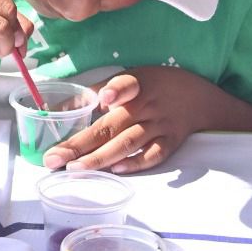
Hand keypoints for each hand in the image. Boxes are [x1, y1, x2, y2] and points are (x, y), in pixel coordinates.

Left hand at [42, 66, 212, 173]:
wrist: (198, 96)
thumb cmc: (151, 86)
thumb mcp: (125, 80)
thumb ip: (90, 94)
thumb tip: (53, 109)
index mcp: (135, 85)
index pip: (126, 85)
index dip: (115, 92)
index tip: (104, 99)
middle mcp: (147, 106)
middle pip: (112, 126)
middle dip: (80, 143)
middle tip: (54, 158)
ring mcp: (160, 126)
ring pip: (128, 144)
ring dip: (100, 158)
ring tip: (75, 169)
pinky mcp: (171, 141)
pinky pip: (154, 155)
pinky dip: (136, 164)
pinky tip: (116, 170)